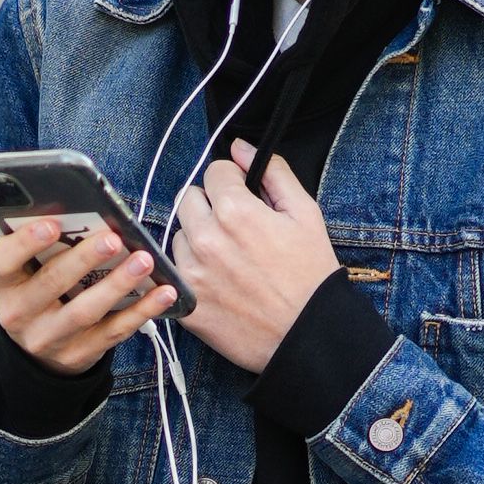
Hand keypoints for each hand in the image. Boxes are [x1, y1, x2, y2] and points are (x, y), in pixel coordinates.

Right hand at [0, 219, 175, 374]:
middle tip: (113, 239)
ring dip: (118, 284)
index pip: (3, 261)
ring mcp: (47, 338)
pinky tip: (162, 293)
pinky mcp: (76, 355)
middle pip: (50, 284)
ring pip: (84, 311)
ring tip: (144, 261)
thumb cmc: (36, 286)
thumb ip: (40, 239)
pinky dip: (141, 311)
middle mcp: (18, 312)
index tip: (52, 224)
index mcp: (2, 281)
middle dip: (84, 259)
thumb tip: (76, 205)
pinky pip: (112, 333)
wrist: (36, 344)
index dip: (25, 242)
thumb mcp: (25, 265)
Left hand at [170, 141, 337, 372]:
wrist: (307, 336)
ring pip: (178, 235)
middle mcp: (205, 238)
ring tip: (228, 260)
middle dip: (210, 206)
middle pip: (189, 199)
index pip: (215, 172)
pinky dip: (190, 272)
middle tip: (236, 229)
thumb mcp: (305, 214)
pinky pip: (174, 271)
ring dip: (197, 240)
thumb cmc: (310, 276)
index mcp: (235, 211)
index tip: (245, 198)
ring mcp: (191, 272)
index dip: (234, 182)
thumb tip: (240, 147)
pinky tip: (217, 282)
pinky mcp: (184, 302)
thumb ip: (273, 173)